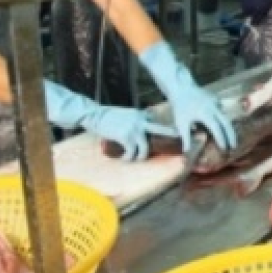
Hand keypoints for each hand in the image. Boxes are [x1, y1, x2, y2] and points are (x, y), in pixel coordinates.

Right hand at [41, 80, 175, 160]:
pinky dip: (128, 158)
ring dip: (141, 156)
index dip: (158, 130)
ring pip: (145, 148)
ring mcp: (134, 129)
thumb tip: (137, 128)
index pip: (154, 120)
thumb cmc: (107, 115)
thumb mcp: (125, 113)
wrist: (94, 115)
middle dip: (170, 135)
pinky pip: (132, 153)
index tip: (160, 136)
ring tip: (135, 159)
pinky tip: (124, 158)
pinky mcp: (126, 137)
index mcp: (140, 114)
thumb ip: (133, 119)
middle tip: (176, 141)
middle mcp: (140, 121)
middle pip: (160, 130)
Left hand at [139, 41, 236, 152]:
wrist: (181, 87)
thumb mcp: (181, 123)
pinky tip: (222, 125)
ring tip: (230, 138)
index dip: (222, 139)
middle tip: (234, 146)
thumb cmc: (180, 106)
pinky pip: (221, 111)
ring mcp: (215, 102)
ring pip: (225, 116)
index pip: (217, 129)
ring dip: (228, 128)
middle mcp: (213, 108)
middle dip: (231, 135)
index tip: (225, 149)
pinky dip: (222, 119)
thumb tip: (187, 152)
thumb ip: (186, 137)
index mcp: (205, 114)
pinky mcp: (215, 99)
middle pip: (226, 123)